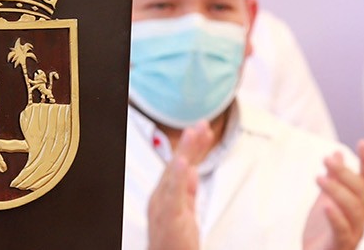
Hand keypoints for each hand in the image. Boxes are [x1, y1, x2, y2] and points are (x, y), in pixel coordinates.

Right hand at [146, 121, 216, 249]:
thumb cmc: (173, 243)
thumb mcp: (184, 211)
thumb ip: (186, 190)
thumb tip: (190, 169)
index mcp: (164, 194)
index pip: (179, 164)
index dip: (192, 146)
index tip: (202, 131)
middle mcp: (160, 197)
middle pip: (176, 163)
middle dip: (190, 143)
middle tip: (202, 125)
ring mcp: (163, 205)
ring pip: (175, 172)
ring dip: (185, 150)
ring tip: (193, 133)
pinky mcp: (169, 216)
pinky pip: (173, 193)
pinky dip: (176, 175)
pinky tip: (181, 162)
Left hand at [303, 140, 363, 249]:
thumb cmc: (324, 229)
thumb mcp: (327, 198)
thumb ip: (334, 178)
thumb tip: (337, 153)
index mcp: (359, 204)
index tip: (362, 142)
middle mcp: (361, 217)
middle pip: (360, 191)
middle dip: (344, 173)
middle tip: (325, 158)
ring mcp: (354, 232)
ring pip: (353, 209)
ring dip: (337, 191)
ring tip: (318, 178)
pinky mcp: (342, 245)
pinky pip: (342, 231)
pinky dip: (335, 217)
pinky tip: (325, 205)